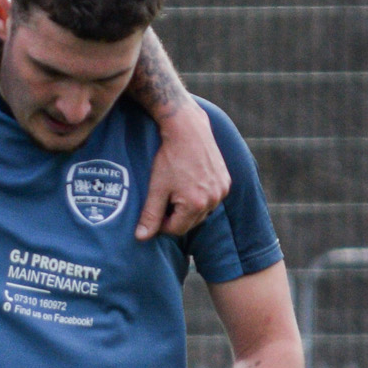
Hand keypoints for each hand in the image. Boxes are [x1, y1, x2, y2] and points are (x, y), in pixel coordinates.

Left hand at [137, 100, 229, 241]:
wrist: (188, 129)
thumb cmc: (170, 157)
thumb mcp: (156, 188)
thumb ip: (150, 215)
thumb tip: (142, 238)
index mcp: (196, 204)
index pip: (176, 229)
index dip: (161, 224)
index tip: (153, 211)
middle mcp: (214, 199)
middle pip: (190, 222)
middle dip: (175, 216)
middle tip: (163, 199)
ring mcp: (222, 189)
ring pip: (201, 211)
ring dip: (188, 208)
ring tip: (175, 190)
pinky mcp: (226, 180)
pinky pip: (211, 198)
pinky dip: (200, 197)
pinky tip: (188, 184)